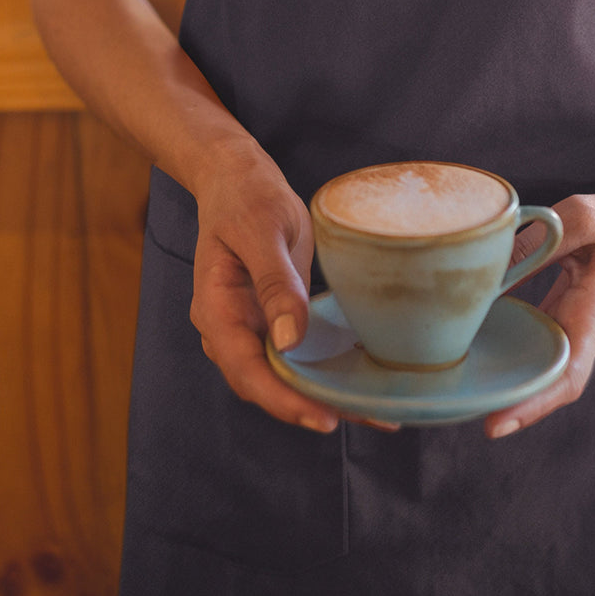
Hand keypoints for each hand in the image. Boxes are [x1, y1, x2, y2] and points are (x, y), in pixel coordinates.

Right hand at [187, 140, 341, 432]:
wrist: (238, 178)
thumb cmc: (248, 197)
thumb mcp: (264, 231)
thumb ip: (275, 284)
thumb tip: (290, 342)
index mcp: (217, 310)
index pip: (246, 370)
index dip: (284, 400)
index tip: (324, 417)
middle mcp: (229, 329)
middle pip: (265, 384)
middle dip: (311, 406)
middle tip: (369, 416)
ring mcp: (250, 326)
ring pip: (283, 375)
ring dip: (324, 393)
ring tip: (377, 409)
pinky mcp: (273, 319)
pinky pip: (297, 353)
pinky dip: (326, 368)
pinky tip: (363, 377)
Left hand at [484, 189, 594, 438]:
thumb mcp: (590, 215)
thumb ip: (548, 234)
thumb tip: (503, 257)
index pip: (567, 372)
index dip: (533, 402)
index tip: (496, 423)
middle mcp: (583, 330)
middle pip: (546, 381)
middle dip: (509, 404)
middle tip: (459, 411)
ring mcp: (572, 326)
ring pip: (536, 363)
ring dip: (503, 379)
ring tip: (455, 389)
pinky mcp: (560, 315)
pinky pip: (531, 340)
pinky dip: (505, 349)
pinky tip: (468, 346)